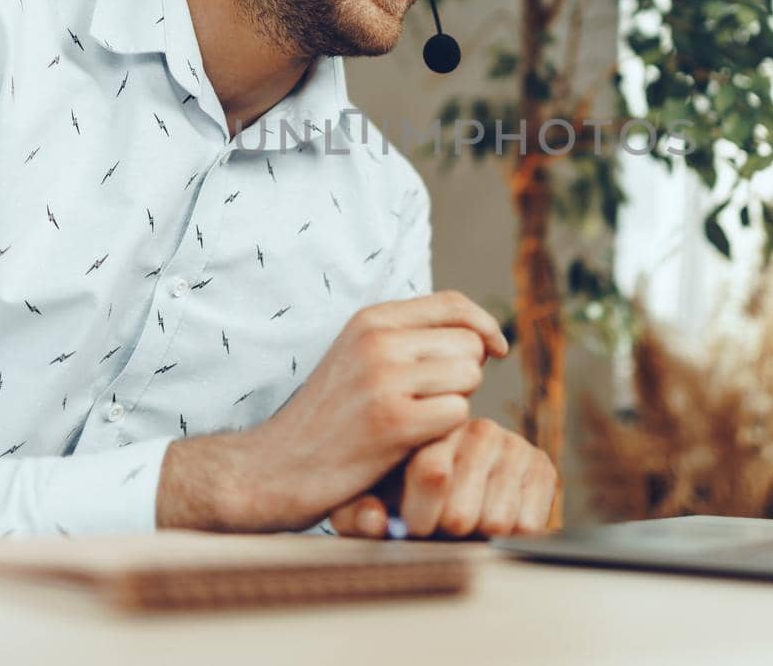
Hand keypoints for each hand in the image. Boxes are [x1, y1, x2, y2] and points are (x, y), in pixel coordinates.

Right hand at [231, 290, 508, 530]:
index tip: (497, 350)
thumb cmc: (328, 421)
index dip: (485, 326)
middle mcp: (377, 340)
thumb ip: (409, 340)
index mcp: (371, 319)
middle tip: (432, 405)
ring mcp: (384, 378)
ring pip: (468, 377)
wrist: (275, 468)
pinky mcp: (392, 421)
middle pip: (469, 343)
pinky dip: (446, 434)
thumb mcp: (359, 359)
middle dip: (465, 376)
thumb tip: (479, 336)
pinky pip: (457, 414)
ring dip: (456, 406)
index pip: (454, 304)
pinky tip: (413, 445)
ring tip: (418, 424)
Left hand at [328, 418, 556, 539]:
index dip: (421, 518)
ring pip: (494, 522)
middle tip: (442, 525)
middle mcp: (478, 429)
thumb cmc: (404, 494)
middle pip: (460, 513)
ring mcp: (513, 445)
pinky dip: (509, 537)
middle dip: (446, 533)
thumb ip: (358, 513)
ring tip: (467, 520)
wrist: (462, 490)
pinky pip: (527, 524)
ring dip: (477, 536)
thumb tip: (374, 520)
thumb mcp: (369, 499)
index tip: (416, 525)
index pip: (432, 473)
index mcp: (432, 426)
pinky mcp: (543, 466)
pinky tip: (494, 519)